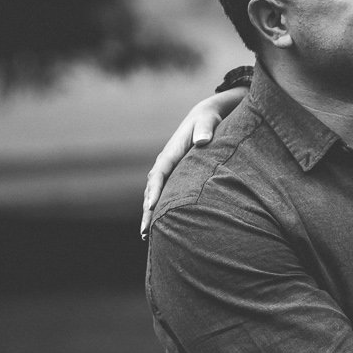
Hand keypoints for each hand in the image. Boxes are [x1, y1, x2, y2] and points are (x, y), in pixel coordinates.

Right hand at [139, 87, 247, 238]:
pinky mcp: (174, 174)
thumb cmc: (208, 119)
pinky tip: (159, 224)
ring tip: (146, 236)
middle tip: (145, 232)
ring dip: (149, 213)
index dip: (154, 190)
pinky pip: (163, 192)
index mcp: (171, 151)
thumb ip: (205, 129)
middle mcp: (165, 162)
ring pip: (155, 193)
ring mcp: (168, 169)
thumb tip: (202, 141)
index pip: (159, 173)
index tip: (150, 207)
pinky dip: (158, 207)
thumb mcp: (208, 121)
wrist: (204, 117)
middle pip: (152, 188)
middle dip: (147, 210)